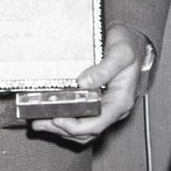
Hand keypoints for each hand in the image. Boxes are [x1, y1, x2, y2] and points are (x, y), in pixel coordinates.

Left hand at [39, 26, 148, 144]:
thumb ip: (105, 68)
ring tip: (39, 122)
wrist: (131, 39)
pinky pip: (81, 119)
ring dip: (60, 129)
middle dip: (61, 129)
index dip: (76, 126)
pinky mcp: (96, 103)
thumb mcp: (121, 52)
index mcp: (120, 100)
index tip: (57, 119)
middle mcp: (113, 108)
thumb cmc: (129, 45)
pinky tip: (49, 116)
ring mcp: (104, 107)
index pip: (97, 123)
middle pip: (86, 130)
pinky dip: (64, 121)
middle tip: (39, 122)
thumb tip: (84, 82)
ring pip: (82, 129)